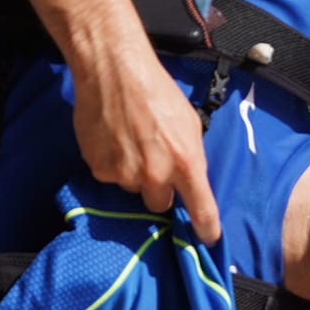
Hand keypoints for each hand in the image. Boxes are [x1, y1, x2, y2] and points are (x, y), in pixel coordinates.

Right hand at [71, 47, 221, 241]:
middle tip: (152, 159)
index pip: (201, 208)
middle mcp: (155, 174)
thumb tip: (192, 180)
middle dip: (158, 187)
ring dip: (133, 173)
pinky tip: (112, 138)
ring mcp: (125, 175)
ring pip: (132, 189)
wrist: (113, 70)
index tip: (209, 239)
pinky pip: (110, 177)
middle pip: (159, 203)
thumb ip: (192, 156)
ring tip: (129, 140)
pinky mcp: (100, 170)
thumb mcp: (189, 122)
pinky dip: (111, 163)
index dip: (206, 228)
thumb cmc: (155, 90)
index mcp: (185, 161)